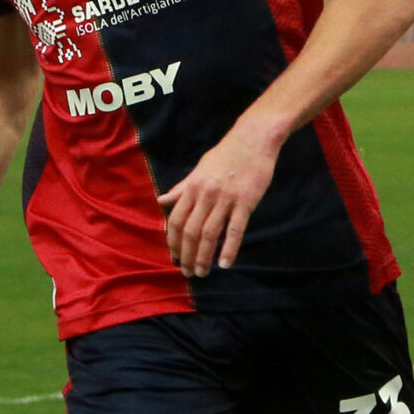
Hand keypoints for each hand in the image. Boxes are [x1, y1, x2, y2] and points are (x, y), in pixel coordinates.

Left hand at [159, 118, 282, 276]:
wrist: (252, 140)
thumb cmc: (225, 156)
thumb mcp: (198, 171)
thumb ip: (181, 189)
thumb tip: (161, 201)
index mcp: (192, 188)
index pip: (176, 220)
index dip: (173, 241)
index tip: (174, 257)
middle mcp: (205, 195)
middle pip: (190, 231)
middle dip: (186, 255)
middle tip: (187, 272)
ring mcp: (225, 199)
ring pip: (209, 234)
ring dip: (203, 257)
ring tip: (201, 273)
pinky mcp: (245, 202)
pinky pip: (235, 229)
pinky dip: (229, 248)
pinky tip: (225, 264)